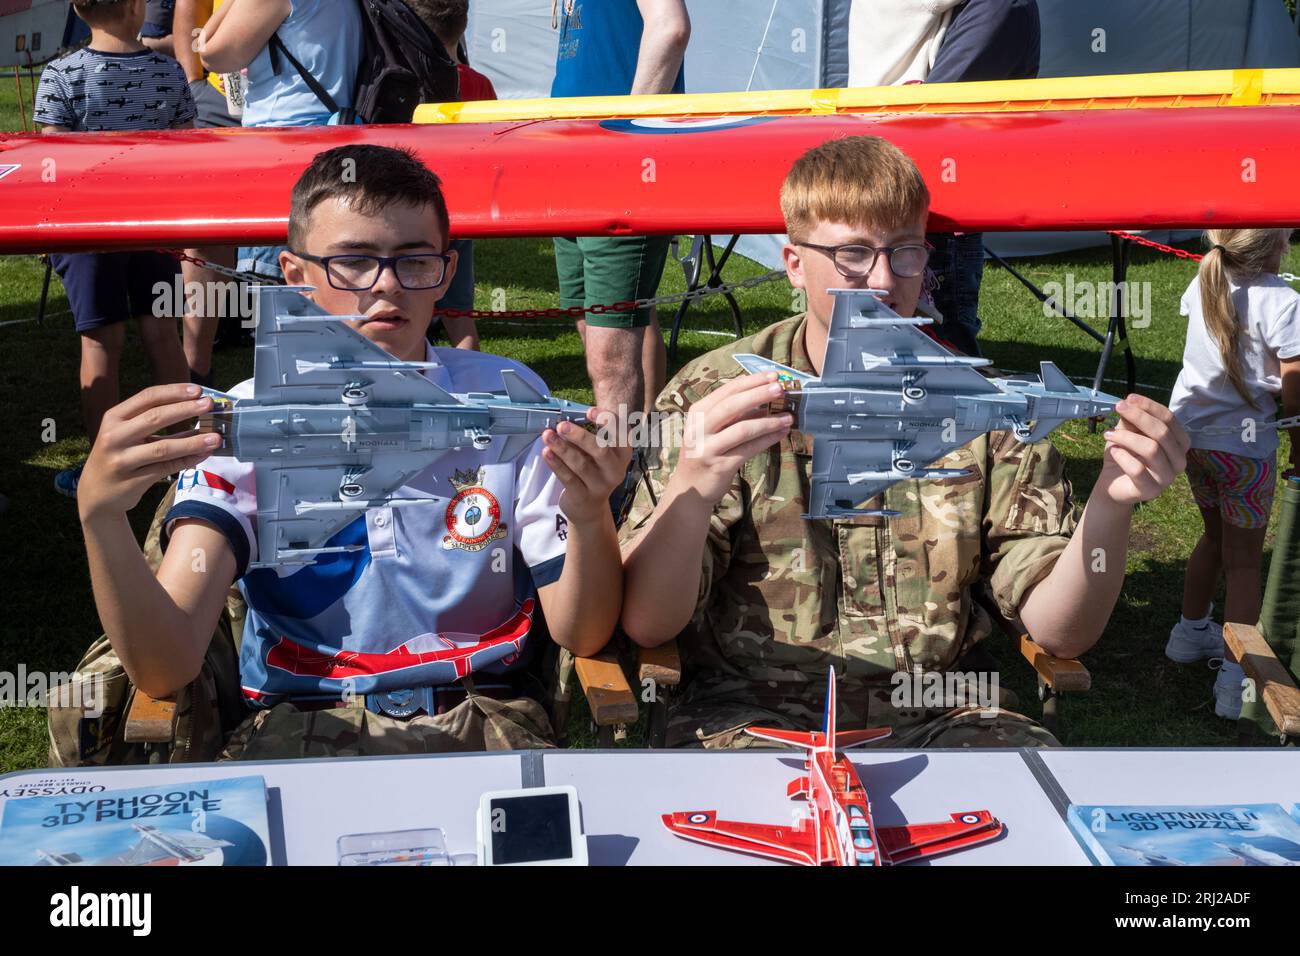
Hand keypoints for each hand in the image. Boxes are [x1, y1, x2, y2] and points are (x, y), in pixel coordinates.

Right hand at [78, 384, 222, 522]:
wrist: (95, 493)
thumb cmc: (118, 455)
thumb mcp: (125, 433)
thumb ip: (152, 421)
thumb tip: (195, 409)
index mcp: (113, 417)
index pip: (147, 397)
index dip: (174, 392)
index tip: (198, 390)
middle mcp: (114, 436)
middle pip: (155, 418)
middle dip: (186, 409)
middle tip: (209, 405)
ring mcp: (121, 460)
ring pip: (163, 447)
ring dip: (193, 442)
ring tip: (215, 438)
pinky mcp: (131, 481)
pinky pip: (166, 468)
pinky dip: (187, 461)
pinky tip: (203, 455)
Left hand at [541, 407, 633, 524]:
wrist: (590, 507)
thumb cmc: (593, 471)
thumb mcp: (597, 454)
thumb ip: (588, 437)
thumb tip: (566, 421)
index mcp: (622, 454)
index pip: (621, 434)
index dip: (607, 421)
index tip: (589, 411)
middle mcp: (615, 470)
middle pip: (601, 450)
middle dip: (580, 436)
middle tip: (562, 425)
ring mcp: (601, 485)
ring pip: (581, 464)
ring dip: (562, 448)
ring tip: (547, 435)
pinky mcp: (584, 496)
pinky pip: (568, 478)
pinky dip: (556, 464)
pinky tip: (547, 452)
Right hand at [672, 372, 792, 506]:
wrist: (690, 487)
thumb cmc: (706, 453)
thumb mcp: (714, 429)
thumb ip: (734, 415)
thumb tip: (764, 402)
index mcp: (698, 413)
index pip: (727, 391)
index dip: (752, 381)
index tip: (773, 375)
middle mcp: (699, 428)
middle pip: (732, 405)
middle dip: (759, 394)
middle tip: (781, 389)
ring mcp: (707, 447)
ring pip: (742, 429)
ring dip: (768, 421)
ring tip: (788, 417)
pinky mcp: (719, 466)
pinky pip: (748, 449)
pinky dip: (767, 440)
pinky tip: (781, 434)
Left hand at [1096, 394, 1188, 505]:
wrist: (1112, 485)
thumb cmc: (1125, 455)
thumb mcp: (1128, 433)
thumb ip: (1131, 420)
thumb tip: (1129, 401)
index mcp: (1178, 443)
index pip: (1170, 419)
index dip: (1150, 406)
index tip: (1129, 398)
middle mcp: (1179, 460)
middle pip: (1162, 433)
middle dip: (1138, 417)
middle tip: (1118, 408)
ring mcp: (1167, 477)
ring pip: (1151, 449)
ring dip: (1126, 437)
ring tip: (1108, 434)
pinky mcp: (1151, 490)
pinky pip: (1137, 469)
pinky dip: (1122, 456)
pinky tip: (1113, 452)